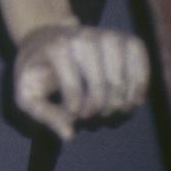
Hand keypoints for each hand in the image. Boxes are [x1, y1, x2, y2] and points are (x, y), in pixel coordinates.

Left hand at [13, 24, 150, 141]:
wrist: (50, 38)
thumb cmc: (39, 71)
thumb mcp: (28, 92)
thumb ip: (43, 114)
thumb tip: (69, 135)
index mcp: (58, 47)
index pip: (74, 88)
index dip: (75, 110)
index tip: (72, 113)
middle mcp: (85, 36)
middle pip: (102, 86)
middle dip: (97, 109)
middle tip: (90, 115)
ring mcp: (109, 36)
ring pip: (123, 80)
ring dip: (119, 103)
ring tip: (109, 111)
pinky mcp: (128, 40)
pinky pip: (141, 67)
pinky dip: (139, 88)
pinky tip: (130, 100)